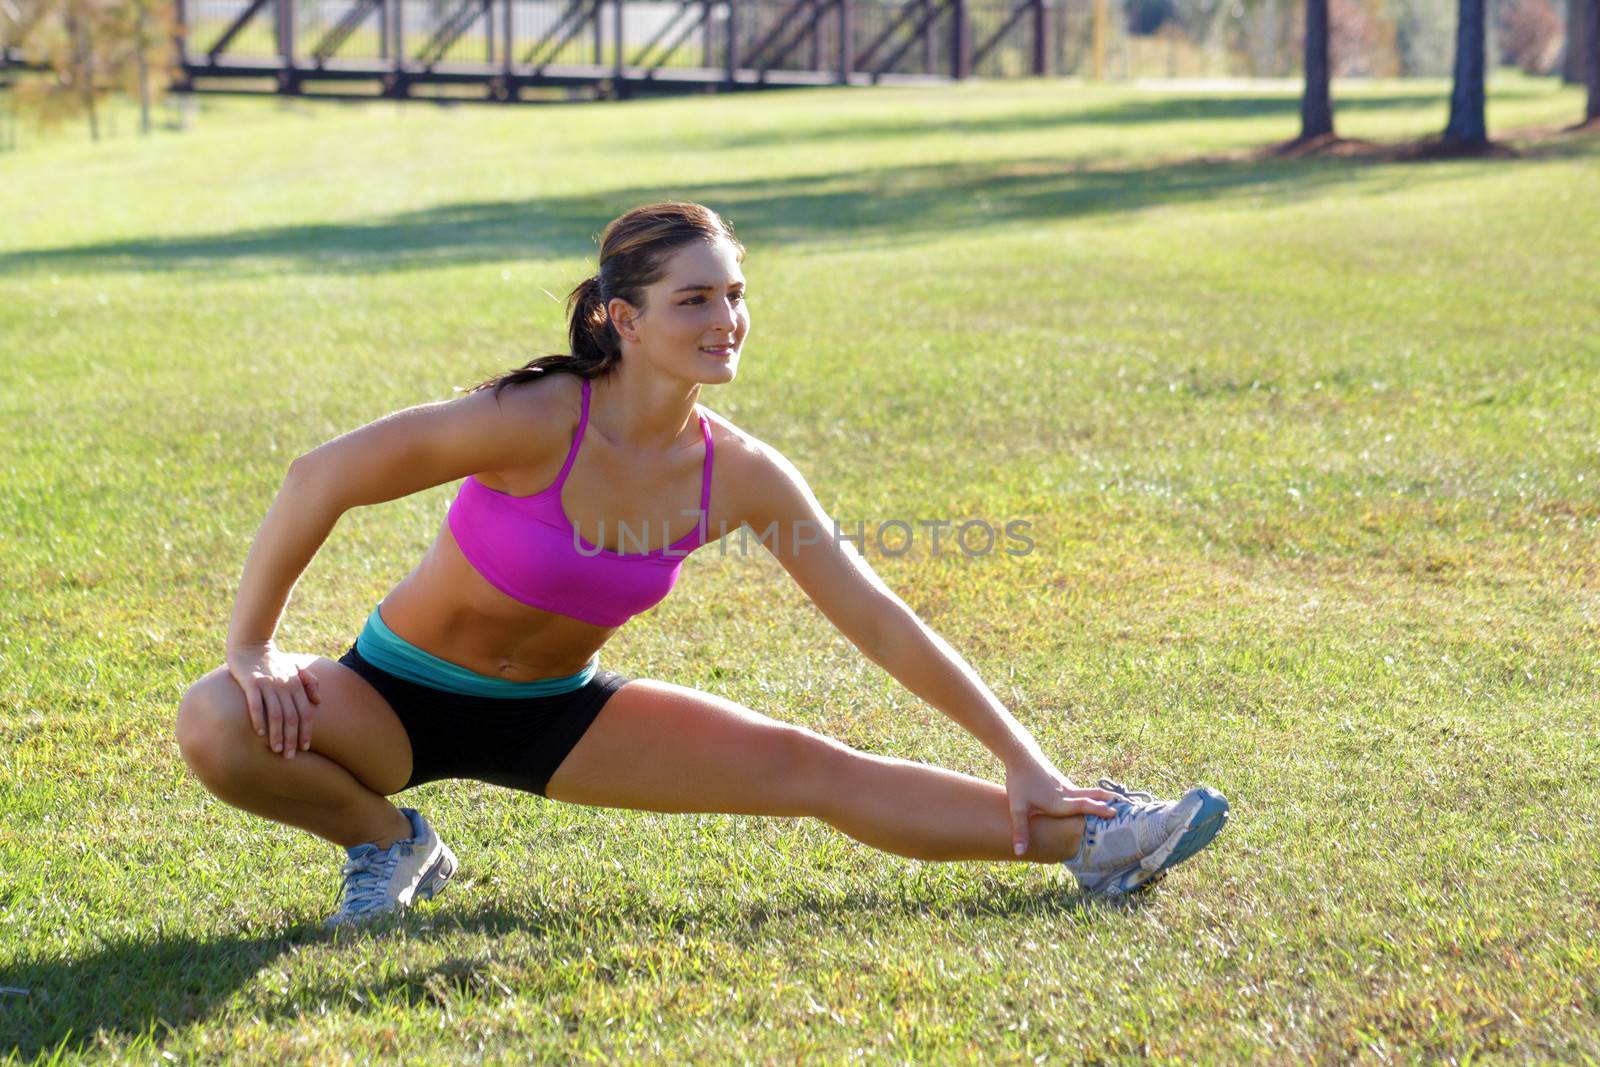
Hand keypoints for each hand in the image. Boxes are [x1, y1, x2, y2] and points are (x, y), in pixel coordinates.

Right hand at [225, 642, 321, 758]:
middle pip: (292, 716)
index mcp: (296, 684)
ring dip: (277, 734)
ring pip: (276, 713)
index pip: (306, 712)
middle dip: (292, 738)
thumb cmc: (274, 660)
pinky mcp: (251, 682)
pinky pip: (256, 704)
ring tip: (276, 750)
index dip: (306, 730)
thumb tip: (319, 702)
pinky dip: (259, 719)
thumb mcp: (295, 668)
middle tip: (290, 756)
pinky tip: (259, 733)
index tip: (305, 748)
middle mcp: (285, 685)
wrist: (251, 644)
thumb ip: (309, 683)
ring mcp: (268, 684)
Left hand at [1004, 755, 1117, 856]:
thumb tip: (1018, 852)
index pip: (1083, 806)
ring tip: (1119, 804)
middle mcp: (1067, 793)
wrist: (1021, 755)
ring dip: (1102, 798)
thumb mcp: (1017, 808)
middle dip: (1108, 802)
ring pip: (1088, 793)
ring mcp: (1066, 786)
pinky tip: (1096, 799)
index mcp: (1059, 802)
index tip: (1115, 812)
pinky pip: (1081, 792)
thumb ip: (1021, 831)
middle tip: (1128, 806)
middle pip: (1092, 797)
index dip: (1098, 809)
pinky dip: (1092, 796)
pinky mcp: (1063, 782)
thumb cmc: (1019, 782)